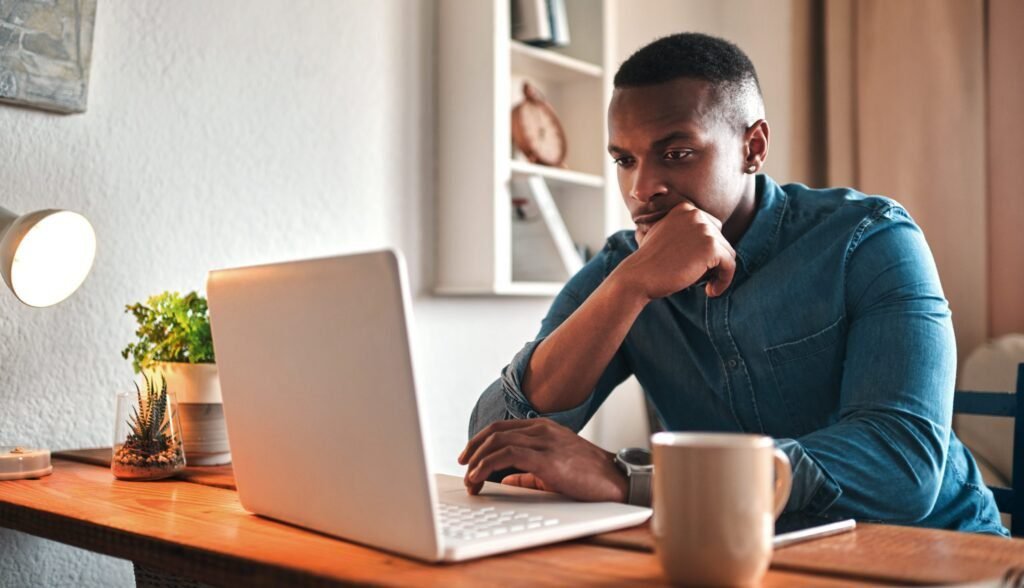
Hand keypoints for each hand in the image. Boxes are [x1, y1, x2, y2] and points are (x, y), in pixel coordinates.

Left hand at [458, 418, 627, 501]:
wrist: (617, 481)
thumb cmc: (589, 476)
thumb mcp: (554, 470)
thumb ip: (528, 472)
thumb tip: (504, 478)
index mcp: (544, 428)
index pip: (502, 427)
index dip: (480, 441)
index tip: (467, 457)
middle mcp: (542, 430)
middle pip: (495, 432)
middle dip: (473, 450)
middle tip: (462, 467)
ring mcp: (545, 441)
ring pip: (497, 442)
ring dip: (476, 461)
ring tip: (469, 479)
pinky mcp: (547, 458)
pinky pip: (507, 455)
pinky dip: (486, 466)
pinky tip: (478, 478)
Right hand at [619, 201, 736, 298]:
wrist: (639, 276)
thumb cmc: (649, 263)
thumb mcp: (664, 236)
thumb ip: (684, 232)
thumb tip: (706, 243)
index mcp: (684, 209)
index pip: (711, 229)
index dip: (707, 251)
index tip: (698, 267)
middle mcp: (695, 214)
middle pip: (721, 240)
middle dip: (714, 261)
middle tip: (700, 278)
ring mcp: (704, 229)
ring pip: (728, 253)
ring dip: (719, 272)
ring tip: (706, 286)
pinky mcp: (711, 247)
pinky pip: (730, 265)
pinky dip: (724, 280)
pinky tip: (711, 291)